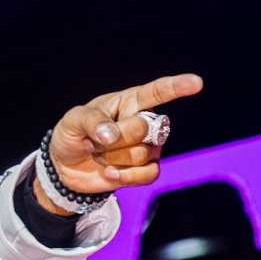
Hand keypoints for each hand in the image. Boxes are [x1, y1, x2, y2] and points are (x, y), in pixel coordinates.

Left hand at [33, 74, 203, 213]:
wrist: (65, 167)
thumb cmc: (71, 135)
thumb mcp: (72, 121)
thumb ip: (91, 121)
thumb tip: (112, 135)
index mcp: (128, 101)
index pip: (156, 92)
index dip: (176, 87)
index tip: (195, 83)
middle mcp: (143, 122)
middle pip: (145, 129)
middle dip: (117, 139)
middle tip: (97, 142)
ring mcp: (147, 147)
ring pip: (143, 154)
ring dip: (115, 158)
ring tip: (101, 155)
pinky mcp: (144, 170)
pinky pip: (150, 174)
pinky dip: (127, 176)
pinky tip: (110, 172)